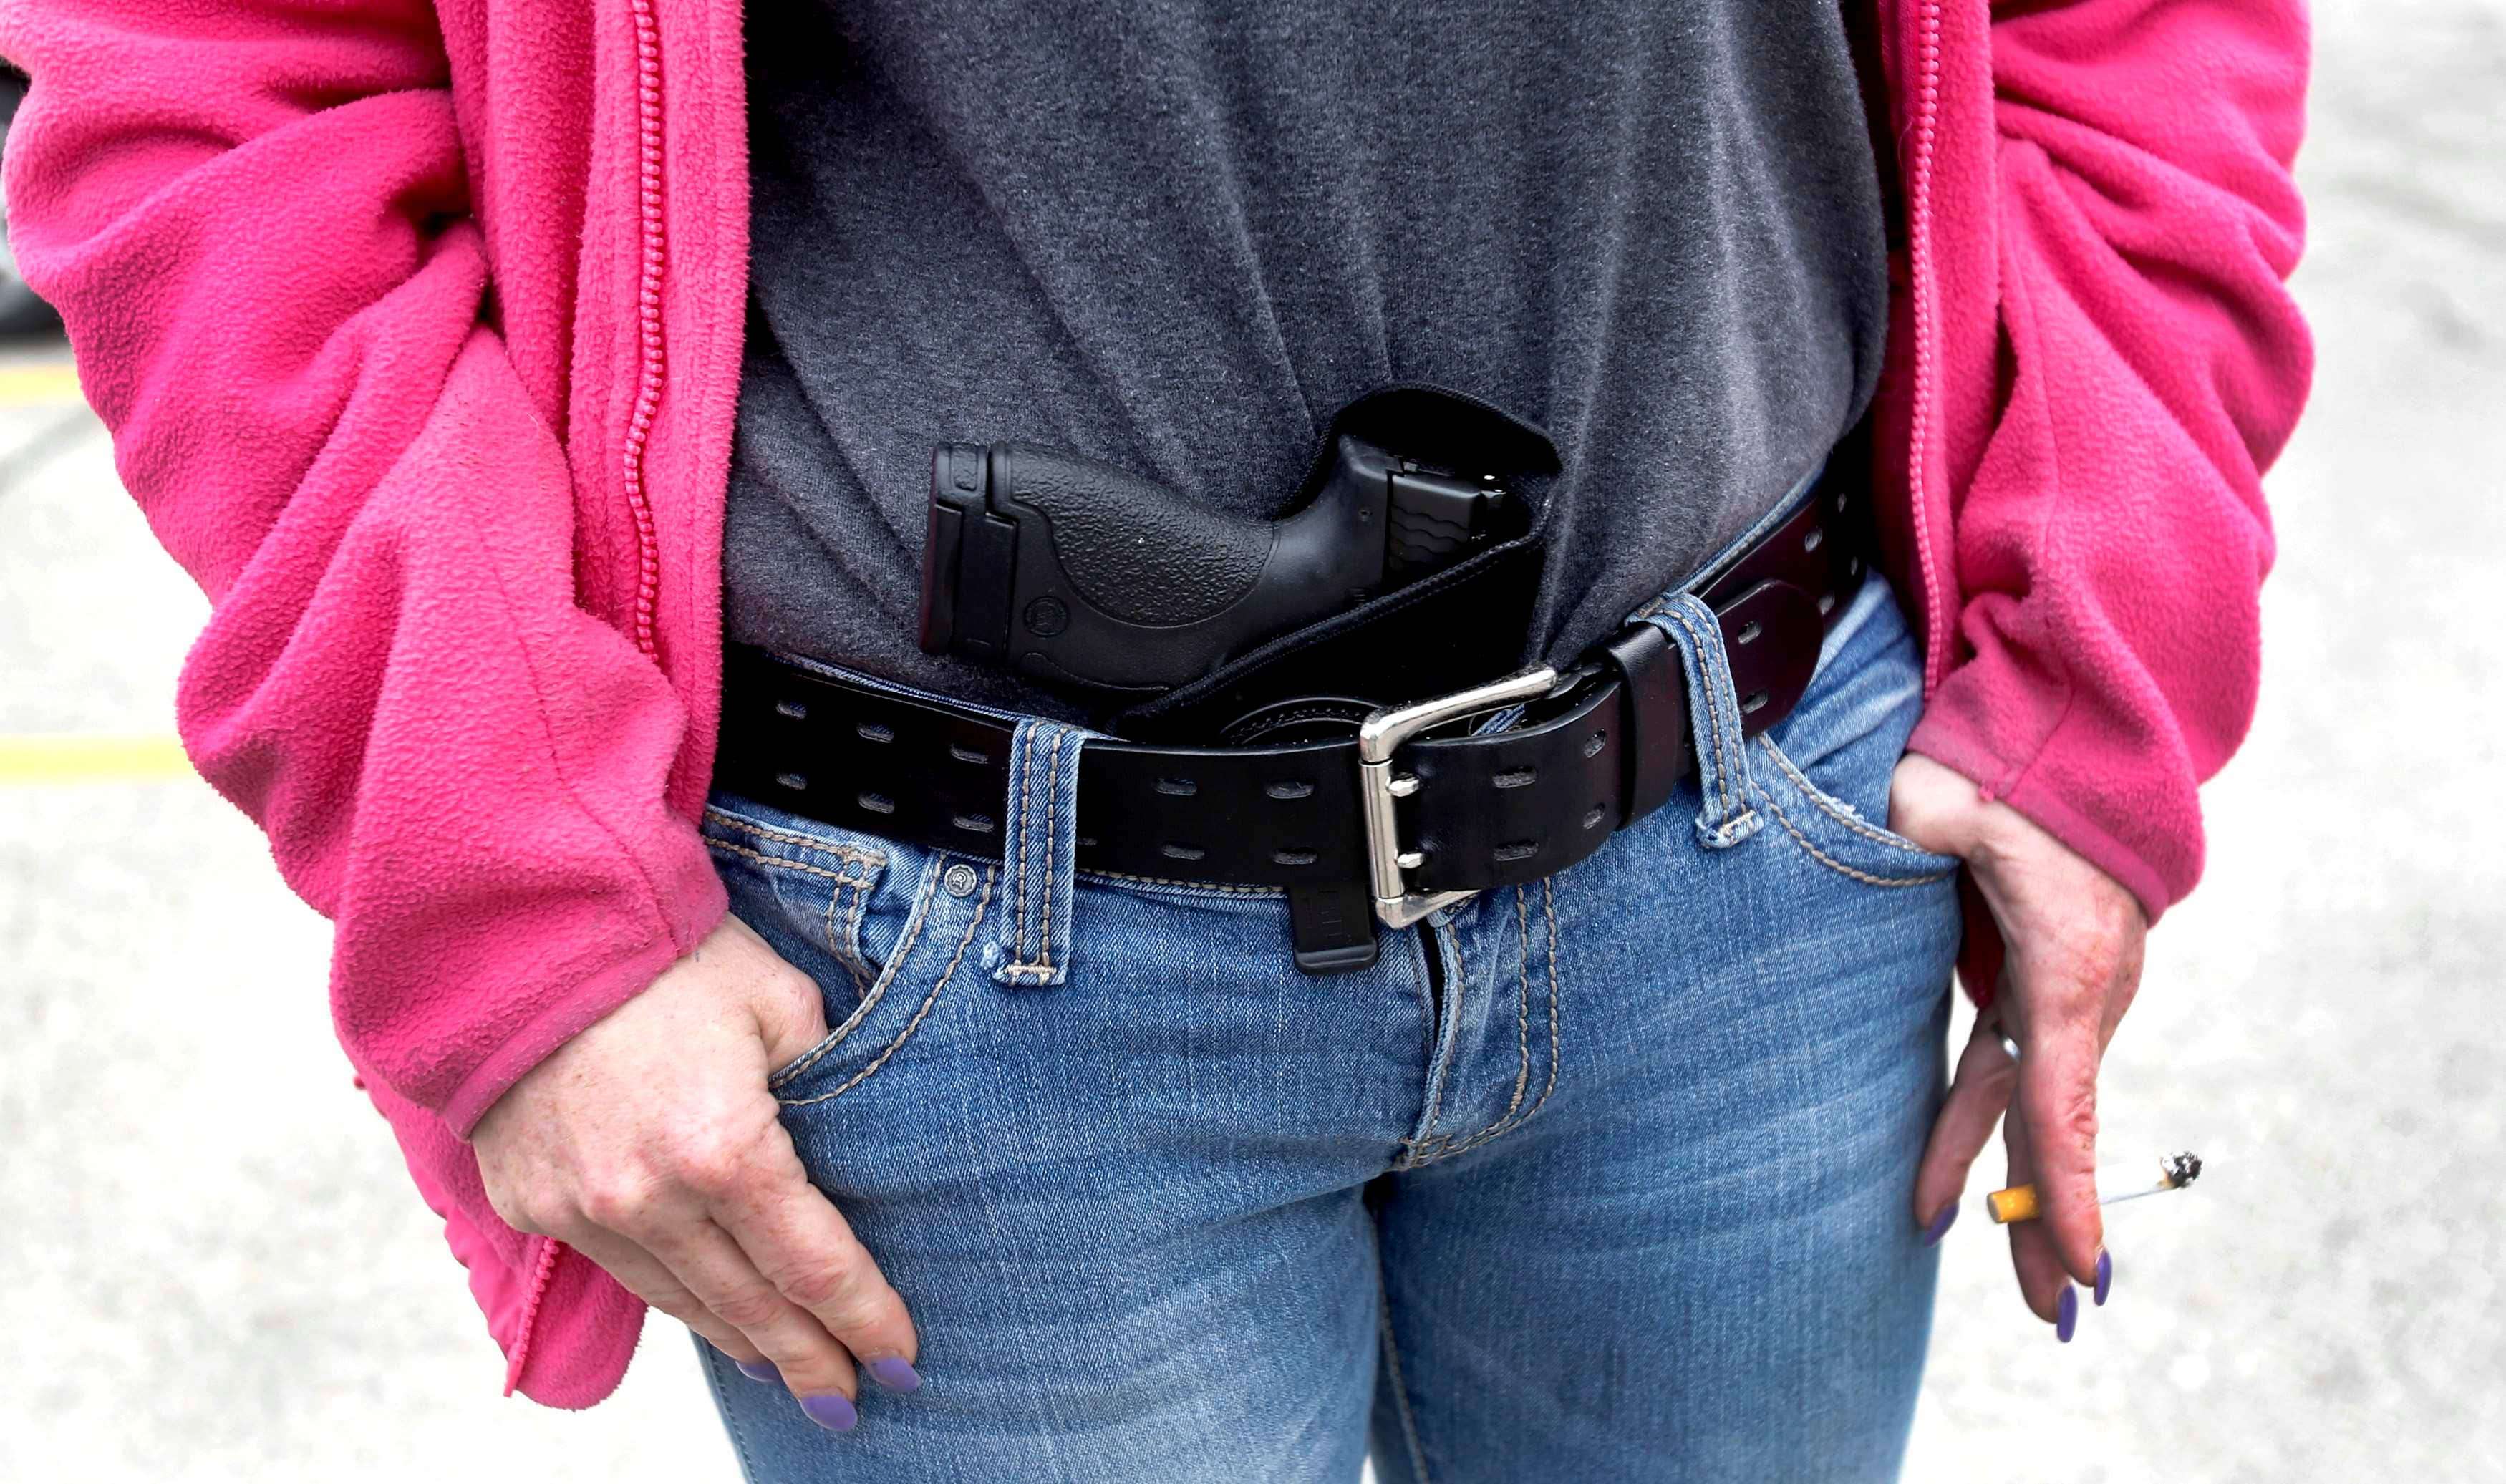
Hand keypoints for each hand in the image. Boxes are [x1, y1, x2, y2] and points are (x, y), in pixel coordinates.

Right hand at [472, 915, 917, 1428]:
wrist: (523, 931)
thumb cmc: (666, 954)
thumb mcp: (779, 1000)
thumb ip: (823, 1075)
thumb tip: (847, 1134)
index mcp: (725, 1149)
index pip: (814, 1265)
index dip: (864, 1316)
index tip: (901, 1356)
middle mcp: (650, 1199)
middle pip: (753, 1306)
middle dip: (810, 1357)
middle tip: (853, 1398)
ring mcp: (583, 1210)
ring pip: (685, 1302)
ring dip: (745, 1344)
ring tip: (791, 1371)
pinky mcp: (533, 1204)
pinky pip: (623, 1271)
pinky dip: (676, 1300)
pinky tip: (712, 1317)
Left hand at [1890, 754, 2146, 1340]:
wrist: (2077, 739)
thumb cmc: (2011, 766)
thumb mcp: (1953, 788)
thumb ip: (1923, 816)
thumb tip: (1904, 822)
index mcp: (2066, 961)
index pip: (2061, 1089)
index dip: (2068, 1181)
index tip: (2083, 1262)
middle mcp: (2080, 991)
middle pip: (2057, 1123)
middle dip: (2055, 1221)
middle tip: (2053, 1311)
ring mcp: (2065, 992)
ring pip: (2035, 1107)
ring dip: (2025, 1189)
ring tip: (2030, 1283)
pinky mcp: (2039, 984)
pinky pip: (2017, 1072)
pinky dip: (2002, 1131)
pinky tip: (1978, 1186)